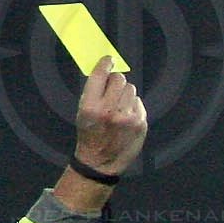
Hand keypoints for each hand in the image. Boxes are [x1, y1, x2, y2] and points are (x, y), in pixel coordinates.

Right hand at [73, 59, 148, 176]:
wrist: (100, 162)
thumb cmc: (90, 133)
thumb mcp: (83, 111)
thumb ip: (95, 91)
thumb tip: (109, 69)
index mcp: (91, 106)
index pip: (101, 75)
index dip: (106, 64)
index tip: (109, 60)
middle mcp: (110, 111)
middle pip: (120, 79)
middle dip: (116, 82)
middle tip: (112, 92)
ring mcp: (127, 118)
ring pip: (131, 89)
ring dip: (125, 95)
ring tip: (118, 108)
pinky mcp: (140, 124)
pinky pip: (139, 103)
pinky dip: (133, 107)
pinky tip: (126, 118)